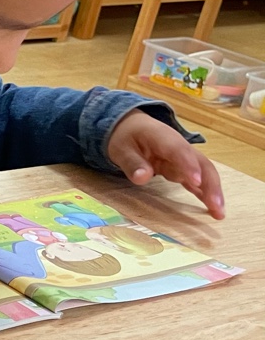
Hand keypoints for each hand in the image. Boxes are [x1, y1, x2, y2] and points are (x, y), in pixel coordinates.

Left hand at [106, 110, 223, 218]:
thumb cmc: (126, 136)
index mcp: (162, 137)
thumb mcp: (120, 148)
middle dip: (210, 184)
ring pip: (204, 173)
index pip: (179, 151)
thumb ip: (132, 163)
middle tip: (216, 205)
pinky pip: (197, 180)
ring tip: (219, 213)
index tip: (196, 182)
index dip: (189, 165)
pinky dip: (205, 193)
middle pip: (200, 163)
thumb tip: (142, 178)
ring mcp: (184, 158)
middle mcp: (180, 147)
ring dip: (212, 191)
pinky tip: (213, 208)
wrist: (131, 126)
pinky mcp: (183, 168)